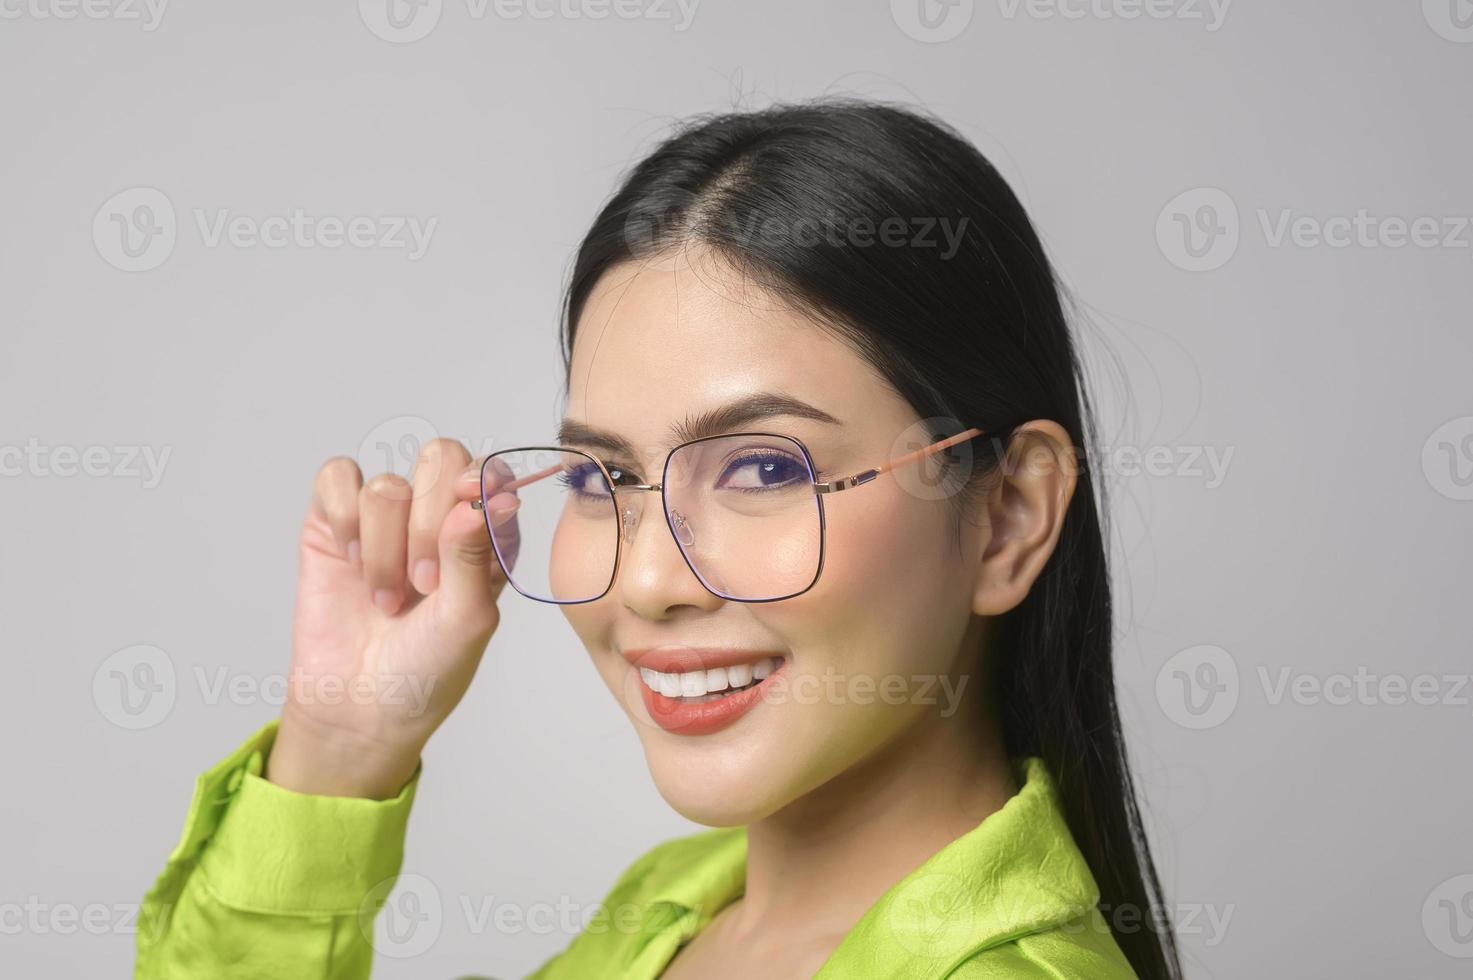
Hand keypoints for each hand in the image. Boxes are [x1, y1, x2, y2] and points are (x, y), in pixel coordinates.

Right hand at [265, 438, 514, 797]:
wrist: (359, 706)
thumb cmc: (426, 669)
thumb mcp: (468, 621)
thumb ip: (475, 558)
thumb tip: (480, 500)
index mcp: (486, 534)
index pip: (490, 472)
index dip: (479, 480)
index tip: (467, 509)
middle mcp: (438, 516)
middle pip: (439, 457)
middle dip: (429, 520)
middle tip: (424, 582)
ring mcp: (386, 517)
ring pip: (387, 484)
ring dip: (384, 547)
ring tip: (387, 599)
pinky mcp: (335, 520)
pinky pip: (337, 477)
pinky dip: (344, 518)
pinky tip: (351, 564)